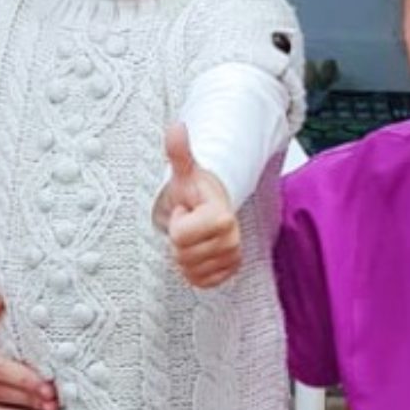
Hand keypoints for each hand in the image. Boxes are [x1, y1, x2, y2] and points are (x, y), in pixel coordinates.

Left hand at [154, 124, 241, 287]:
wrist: (210, 207)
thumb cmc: (194, 191)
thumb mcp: (183, 172)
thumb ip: (179, 151)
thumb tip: (176, 126)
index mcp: (222, 216)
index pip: (180, 236)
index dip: (177, 222)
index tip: (187, 210)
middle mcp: (232, 240)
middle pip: (183, 256)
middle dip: (179, 241)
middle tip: (189, 224)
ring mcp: (232, 258)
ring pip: (190, 271)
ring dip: (185, 255)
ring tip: (193, 237)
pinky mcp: (228, 272)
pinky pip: (199, 282)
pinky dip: (192, 270)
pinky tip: (198, 252)